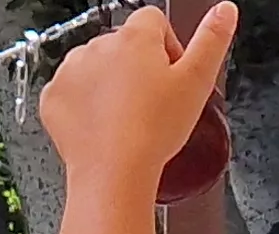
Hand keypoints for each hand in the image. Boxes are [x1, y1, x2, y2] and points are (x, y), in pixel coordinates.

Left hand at [38, 4, 239, 194]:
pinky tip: (102, 125)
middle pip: (124, 45)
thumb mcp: (197, 82)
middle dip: (137, 67)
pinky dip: (83, 105)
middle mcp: (99, 46)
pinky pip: (71, 91)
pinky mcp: (54, 96)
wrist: (113, 172)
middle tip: (152, 104)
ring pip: (96, 66)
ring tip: (126, 118)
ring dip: (109, 83)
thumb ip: (212, 40)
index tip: (171, 75)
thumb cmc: (153, 131)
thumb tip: (224, 10)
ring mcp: (71, 70)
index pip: (154, 22)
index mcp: (135, 38)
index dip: (168, 47)